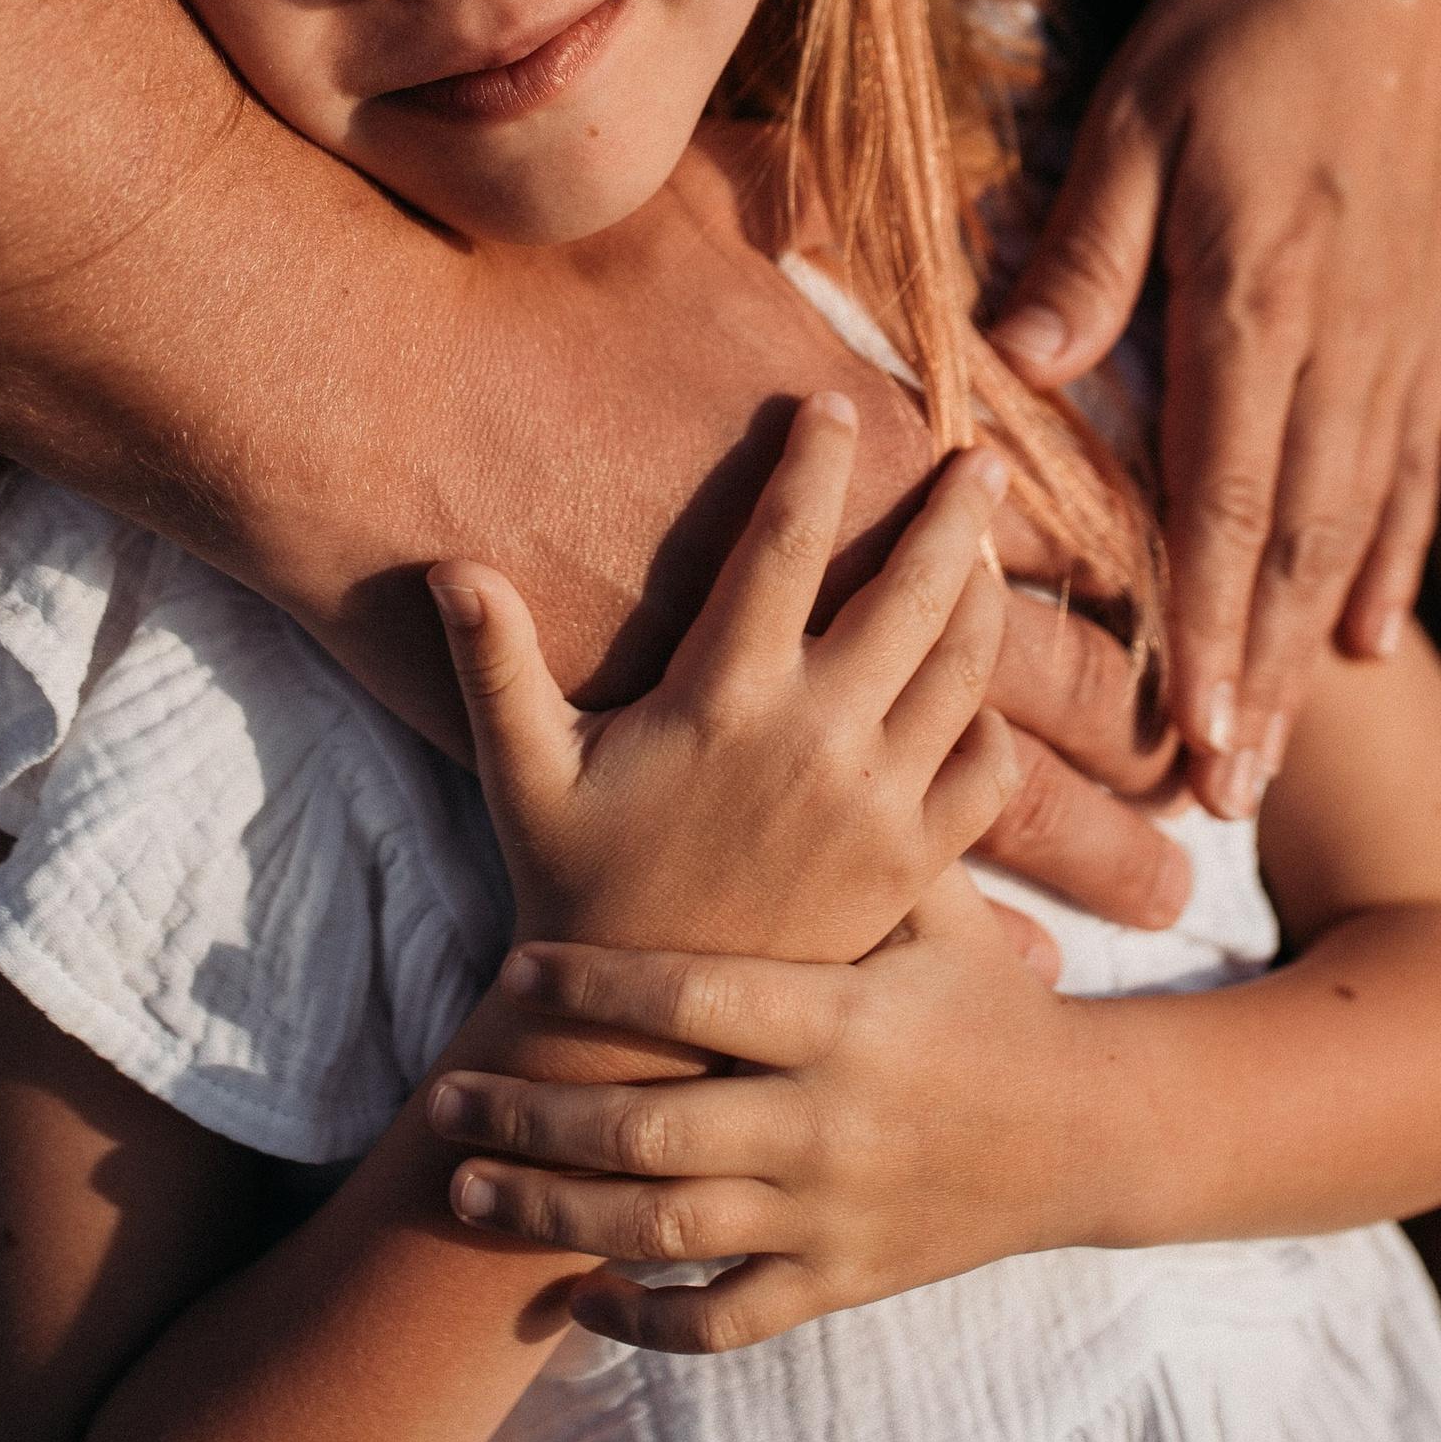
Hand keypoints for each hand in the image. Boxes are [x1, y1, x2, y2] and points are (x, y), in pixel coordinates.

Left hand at [426, 874, 1087, 1345]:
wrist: (1086, 1135)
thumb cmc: (987, 996)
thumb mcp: (934, 909)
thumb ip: (859, 833)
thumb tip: (806, 700)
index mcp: (845, 1020)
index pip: (696, 999)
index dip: (596, 988)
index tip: (511, 966)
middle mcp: (829, 1126)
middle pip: (652, 1133)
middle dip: (537, 1117)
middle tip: (444, 1094)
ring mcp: (830, 1218)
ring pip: (666, 1235)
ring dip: (555, 1214)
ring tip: (471, 1186)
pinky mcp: (838, 1283)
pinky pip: (723, 1322)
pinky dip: (643, 1319)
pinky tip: (577, 1294)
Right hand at [430, 396, 1021, 962]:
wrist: (647, 1037)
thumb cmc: (576, 886)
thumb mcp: (523, 773)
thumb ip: (494, 663)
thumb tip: (447, 564)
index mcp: (725, 697)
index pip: (783, 545)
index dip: (814, 462)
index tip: (837, 403)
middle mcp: (817, 738)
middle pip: (912, 592)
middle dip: (952, 515)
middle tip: (979, 462)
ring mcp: (876, 803)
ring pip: (966, 672)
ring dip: (982, 600)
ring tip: (986, 555)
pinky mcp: (912, 864)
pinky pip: (987, 772)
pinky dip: (993, 723)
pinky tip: (980, 695)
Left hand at [991, 0, 1440, 810]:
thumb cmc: (1246, 21)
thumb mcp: (1137, 110)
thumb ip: (1085, 247)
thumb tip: (1013, 363)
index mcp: (1247, 303)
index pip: (1223, 500)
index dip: (1206, 627)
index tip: (1193, 735)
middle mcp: (1330, 347)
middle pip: (1293, 544)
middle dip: (1256, 677)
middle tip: (1227, 797)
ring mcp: (1387, 340)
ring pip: (1354, 522)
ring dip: (1312, 641)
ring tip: (1286, 749)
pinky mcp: (1416, 319)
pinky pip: (1410, 466)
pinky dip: (1392, 555)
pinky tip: (1372, 630)